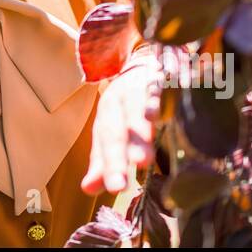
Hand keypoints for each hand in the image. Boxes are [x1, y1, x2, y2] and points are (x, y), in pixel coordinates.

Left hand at [81, 52, 160, 195]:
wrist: (143, 62)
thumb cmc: (127, 105)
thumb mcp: (112, 129)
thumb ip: (102, 159)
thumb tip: (88, 188)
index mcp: (108, 114)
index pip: (106, 142)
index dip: (109, 166)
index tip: (115, 189)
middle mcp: (120, 100)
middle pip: (117, 130)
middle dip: (118, 157)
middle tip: (120, 184)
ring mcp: (140, 88)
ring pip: (137, 110)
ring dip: (139, 134)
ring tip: (142, 160)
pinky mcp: (161, 78)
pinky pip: (161, 89)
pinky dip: (160, 101)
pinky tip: (162, 114)